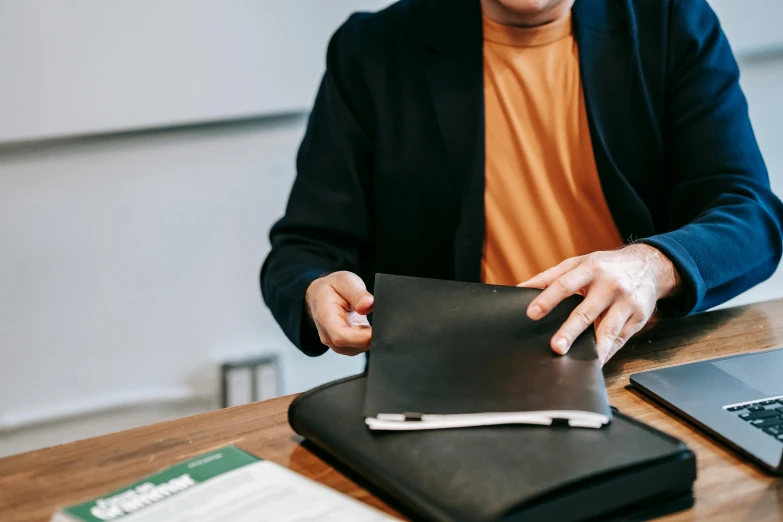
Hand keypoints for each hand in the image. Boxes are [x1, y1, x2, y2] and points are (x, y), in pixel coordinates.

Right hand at [305, 271, 372, 355]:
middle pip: (352, 345)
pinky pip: (360, 348)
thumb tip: (369, 305)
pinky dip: (370, 339)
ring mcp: (336, 343)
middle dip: (372, 337)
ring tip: (379, 322)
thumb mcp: (345, 281)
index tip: (379, 331)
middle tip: (386, 324)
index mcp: (325, 317)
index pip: (341, 336)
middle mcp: (328, 335)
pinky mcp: (345, 346)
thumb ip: (358, 294)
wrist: (321, 295)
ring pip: (359, 348)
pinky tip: (372, 327)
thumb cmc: (332, 288)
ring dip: (372, 338)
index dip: (362, 337)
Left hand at [519, 244, 680, 364]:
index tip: (532, 313)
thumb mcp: (579, 263)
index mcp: (591, 269)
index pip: (565, 285)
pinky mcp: (639, 318)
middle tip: (556, 347)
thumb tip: (521, 289)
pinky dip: (608, 352)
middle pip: (586, 311)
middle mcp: (610, 285)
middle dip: (570, 330)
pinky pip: (620, 339)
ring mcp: (626, 302)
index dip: (547, 299)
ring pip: (608, 329)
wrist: (649, 265)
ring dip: (594, 348)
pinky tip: (596, 361)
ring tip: (581, 362)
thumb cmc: (607, 266)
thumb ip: (550, 276)